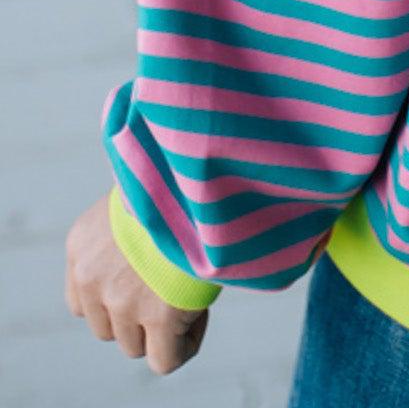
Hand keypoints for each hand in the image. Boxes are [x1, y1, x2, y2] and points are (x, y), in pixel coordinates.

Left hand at [65, 192, 210, 376]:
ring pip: (134, 345)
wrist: (195, 173)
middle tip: (174, 284)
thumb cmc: (176, 179)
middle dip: (140, 315)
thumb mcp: (136, 200)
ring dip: (161, 329)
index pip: (83, 303)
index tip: (151, 277)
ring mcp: (121, 299)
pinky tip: (201, 316)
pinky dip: (183, 346)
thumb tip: (146, 268)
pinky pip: (165, 360)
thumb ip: (126, 236)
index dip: (118, 299)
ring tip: (191, 293)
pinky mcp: (157, 314)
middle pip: (108, 327)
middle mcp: (91, 276)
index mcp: (81, 245)